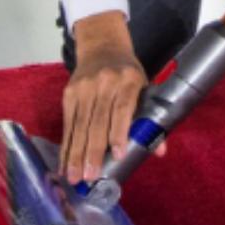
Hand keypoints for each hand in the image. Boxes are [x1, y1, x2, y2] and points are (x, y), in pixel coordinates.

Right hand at [59, 15, 164, 182]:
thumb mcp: (145, 88)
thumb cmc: (129, 73)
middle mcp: (104, 83)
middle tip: (89, 177)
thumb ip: (151, 119)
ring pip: (79, 125)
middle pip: (97, 121)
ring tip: (73, 177)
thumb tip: (160, 151)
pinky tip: (64, 162)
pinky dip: (66, 145)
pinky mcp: (69, 92)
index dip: (119, 133)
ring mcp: (83, 87)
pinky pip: (68, 123)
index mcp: (128, 80)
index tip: (117, 155)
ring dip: (75, 153)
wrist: (103, 46)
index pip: (122, 109)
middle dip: (92, 152)